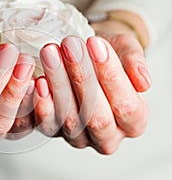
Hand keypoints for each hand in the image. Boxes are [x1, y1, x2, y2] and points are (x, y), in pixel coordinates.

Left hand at [34, 17, 150, 153]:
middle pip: (96, 116)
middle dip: (82, 78)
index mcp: (134, 121)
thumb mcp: (125, 51)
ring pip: (70, 119)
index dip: (111, 75)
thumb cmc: (106, 57)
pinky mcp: (54, 132)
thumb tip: (143, 82)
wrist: (85, 58)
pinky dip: (42, 104)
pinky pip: (47, 124)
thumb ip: (135, 63)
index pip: (126, 106)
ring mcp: (79, 137)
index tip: (96, 44)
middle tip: (70, 46)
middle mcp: (107, 136)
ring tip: (51, 54)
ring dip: (59, 85)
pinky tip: (39, 81)